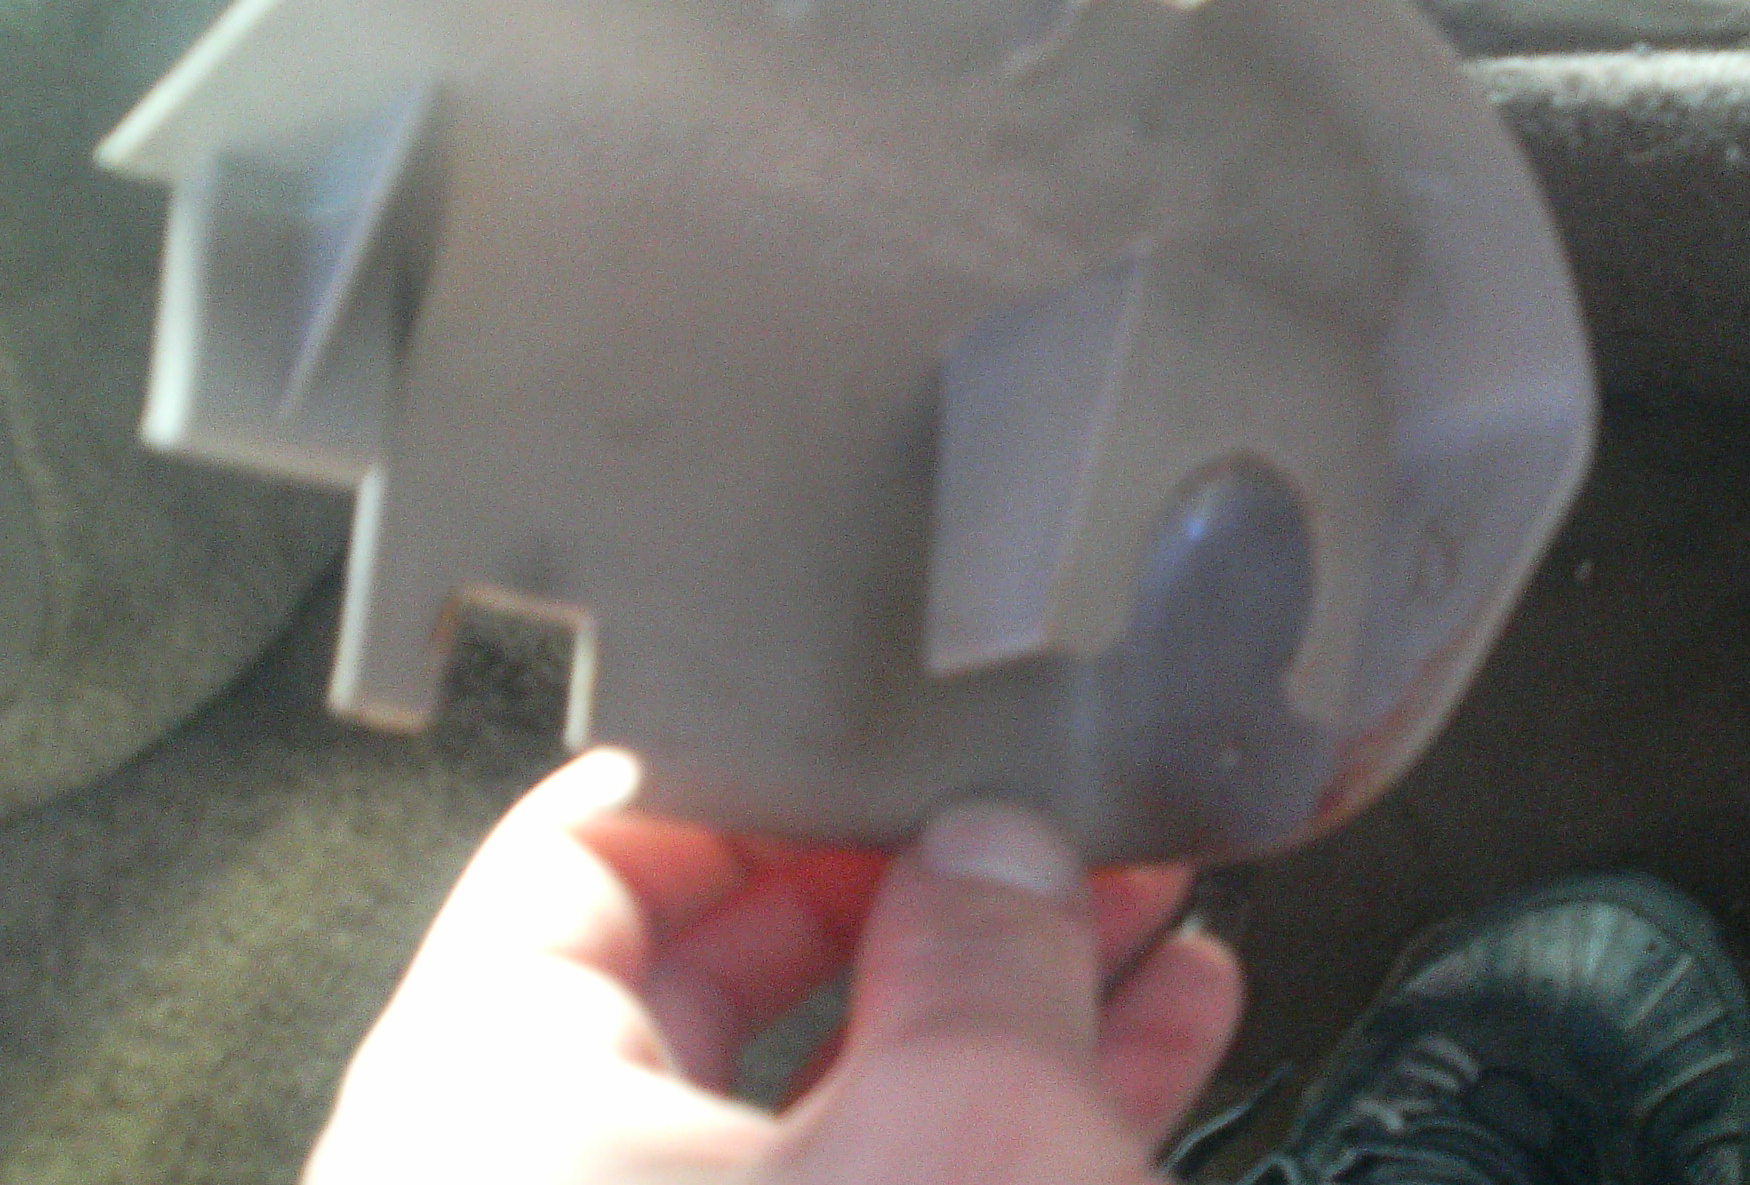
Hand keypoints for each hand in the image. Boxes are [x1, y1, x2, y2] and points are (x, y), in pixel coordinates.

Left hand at [303, 749, 1242, 1184]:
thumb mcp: (960, 1142)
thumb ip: (983, 951)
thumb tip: (1007, 844)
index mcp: (489, 1111)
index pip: (593, 838)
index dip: (768, 753)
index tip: (901, 718)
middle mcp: (544, 1180)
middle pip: (736, 950)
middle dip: (929, 873)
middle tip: (1055, 809)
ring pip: (834, 1079)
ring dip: (1000, 988)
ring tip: (1142, 904)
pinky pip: (888, 1174)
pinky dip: (1008, 1111)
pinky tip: (1153, 1036)